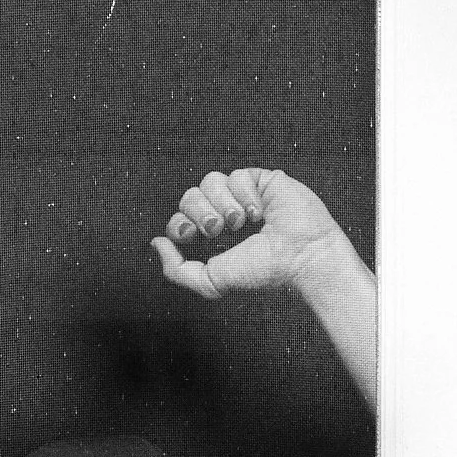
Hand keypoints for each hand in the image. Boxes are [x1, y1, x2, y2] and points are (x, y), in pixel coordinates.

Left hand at [150, 167, 348, 303]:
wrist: (300, 256)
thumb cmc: (264, 272)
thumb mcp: (211, 281)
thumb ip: (177, 270)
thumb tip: (156, 244)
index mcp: (212, 238)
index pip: (180, 219)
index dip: (179, 224)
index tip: (190, 236)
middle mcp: (224, 214)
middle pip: (190, 196)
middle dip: (201, 214)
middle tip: (220, 230)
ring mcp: (242, 195)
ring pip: (210, 181)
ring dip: (224, 205)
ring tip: (244, 222)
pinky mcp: (261, 179)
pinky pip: (237, 175)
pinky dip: (246, 195)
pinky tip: (261, 212)